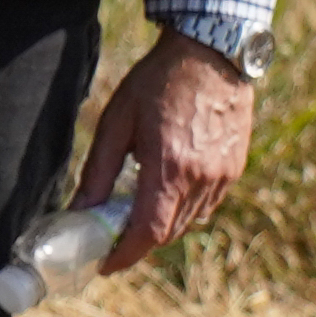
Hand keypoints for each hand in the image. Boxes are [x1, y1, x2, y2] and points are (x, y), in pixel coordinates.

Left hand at [76, 30, 261, 267]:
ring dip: (162, 227)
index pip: (147, 233)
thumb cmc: (158, 81)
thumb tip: (81, 210)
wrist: (211, 53)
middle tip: (112, 238)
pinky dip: (184, 210)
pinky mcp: (234, 169)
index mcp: (169, 168)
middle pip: (168, 233)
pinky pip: (207, 205)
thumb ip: (99, 171)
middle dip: (138, 243)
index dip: (124, 256)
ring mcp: (223, 176)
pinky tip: (166, 191)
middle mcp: (201, 179)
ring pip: (190, 222)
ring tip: (136, 212)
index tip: (103, 263)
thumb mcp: (117, 122)